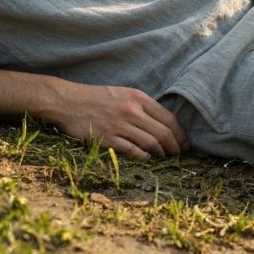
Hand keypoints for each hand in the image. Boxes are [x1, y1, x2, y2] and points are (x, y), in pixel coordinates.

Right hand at [51, 81, 188, 160]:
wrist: (68, 101)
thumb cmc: (98, 98)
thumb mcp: (123, 94)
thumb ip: (142, 106)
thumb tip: (163, 123)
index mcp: (138, 97)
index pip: (168, 118)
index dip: (180, 133)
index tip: (185, 143)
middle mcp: (132, 110)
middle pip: (163, 133)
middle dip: (175, 147)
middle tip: (178, 155)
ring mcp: (120, 125)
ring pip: (151, 143)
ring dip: (161, 154)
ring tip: (164, 158)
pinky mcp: (108, 139)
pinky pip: (133, 151)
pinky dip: (144, 157)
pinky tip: (147, 159)